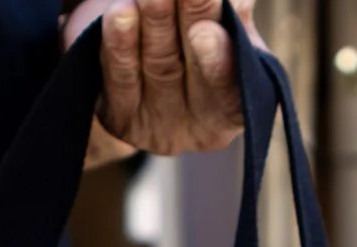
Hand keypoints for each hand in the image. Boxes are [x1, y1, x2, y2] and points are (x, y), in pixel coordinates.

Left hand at [64, 0, 262, 165]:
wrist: (146, 60)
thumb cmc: (200, 40)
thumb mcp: (224, 29)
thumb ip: (230, 21)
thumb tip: (235, 4)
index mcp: (230, 108)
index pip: (231, 90)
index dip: (219, 62)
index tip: (206, 31)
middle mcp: (195, 123)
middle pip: (192, 68)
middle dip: (190, 20)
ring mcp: (155, 124)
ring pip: (157, 65)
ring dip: (155, 22)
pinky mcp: (120, 116)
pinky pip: (120, 77)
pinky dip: (120, 43)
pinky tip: (120, 11)